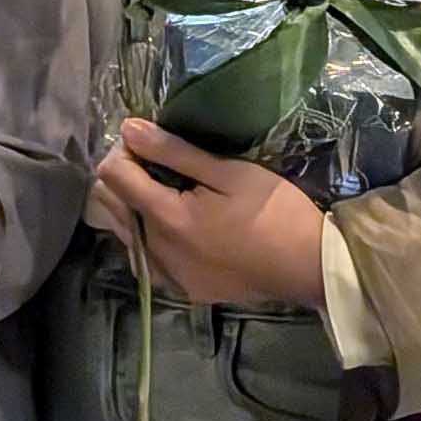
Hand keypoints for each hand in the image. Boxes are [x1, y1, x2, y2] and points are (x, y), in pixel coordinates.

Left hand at [95, 120, 328, 310]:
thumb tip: (128, 129)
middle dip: (124, 176)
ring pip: (123, 233)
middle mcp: (156, 252)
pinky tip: (173, 226)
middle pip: (110, 205)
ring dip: (133, 207)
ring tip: (166, 191)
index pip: (112, 177)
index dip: (123, 151)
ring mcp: (168, 277)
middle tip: (157, 162)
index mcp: (167, 219)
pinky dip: (147, 237)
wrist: (310, 267)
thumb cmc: (275, 212)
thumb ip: (173, 152)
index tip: (148, 142)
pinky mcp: (183, 290)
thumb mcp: (229, 172)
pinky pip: (144, 259)